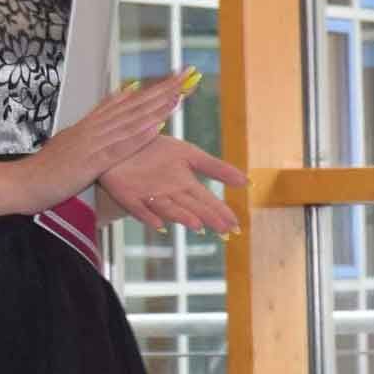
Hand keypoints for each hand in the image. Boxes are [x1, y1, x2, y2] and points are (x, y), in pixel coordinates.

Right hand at [27, 77, 187, 210]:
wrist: (20, 183)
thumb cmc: (46, 170)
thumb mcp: (70, 144)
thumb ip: (90, 130)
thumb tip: (106, 118)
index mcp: (89, 125)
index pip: (125, 102)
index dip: (150, 90)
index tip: (171, 79)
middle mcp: (93, 128)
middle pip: (132, 106)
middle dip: (160, 91)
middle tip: (183, 76)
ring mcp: (91, 143)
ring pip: (129, 122)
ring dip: (155, 108)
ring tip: (178, 95)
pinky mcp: (90, 162)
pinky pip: (118, 147)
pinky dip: (138, 136)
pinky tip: (156, 127)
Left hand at [100, 133, 246, 236]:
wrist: (125, 142)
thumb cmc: (158, 151)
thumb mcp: (190, 155)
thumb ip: (216, 168)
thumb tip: (247, 181)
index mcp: (185, 186)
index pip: (207, 201)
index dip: (220, 212)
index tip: (235, 226)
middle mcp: (169, 195)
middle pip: (191, 207)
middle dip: (207, 217)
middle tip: (224, 230)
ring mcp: (148, 197)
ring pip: (168, 208)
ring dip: (182, 217)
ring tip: (197, 224)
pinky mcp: (128, 196)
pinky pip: (138, 208)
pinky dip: (148, 216)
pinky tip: (158, 224)